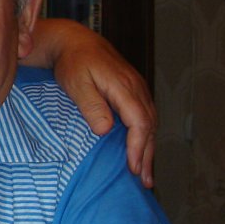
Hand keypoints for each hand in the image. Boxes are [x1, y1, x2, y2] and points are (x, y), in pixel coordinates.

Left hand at [38, 21, 155, 185]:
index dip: (138, 147)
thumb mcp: (76, 83)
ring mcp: (138, 90)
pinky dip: (146, 137)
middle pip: (150, 127)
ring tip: (146, 174)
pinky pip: (146, 118)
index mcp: (124, 87)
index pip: (140, 122)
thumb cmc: (73, 63)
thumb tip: (106, 130)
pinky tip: (142, 151)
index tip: (133, 168)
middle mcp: (137, 89)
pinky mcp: (134, 92)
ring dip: (149, 149)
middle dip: (148, 155)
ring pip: (151, 123)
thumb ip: (91, 105)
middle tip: (144, 181)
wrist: (75, 42)